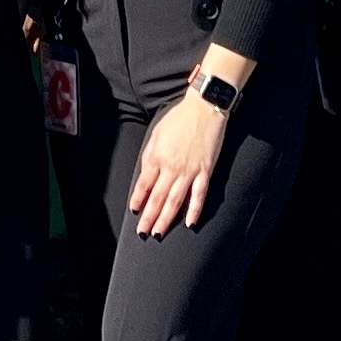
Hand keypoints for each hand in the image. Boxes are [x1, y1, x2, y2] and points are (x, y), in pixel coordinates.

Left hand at [131, 94, 230, 235]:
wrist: (203, 107)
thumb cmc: (179, 118)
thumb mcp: (156, 134)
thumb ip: (150, 155)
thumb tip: (146, 174)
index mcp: (157, 157)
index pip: (143, 185)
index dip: (138, 200)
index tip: (134, 212)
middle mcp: (172, 167)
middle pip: (157, 198)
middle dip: (149, 217)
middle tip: (143, 232)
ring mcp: (189, 171)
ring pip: (175, 201)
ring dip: (166, 219)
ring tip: (159, 233)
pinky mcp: (205, 171)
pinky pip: (199, 195)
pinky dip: (194, 210)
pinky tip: (189, 222)